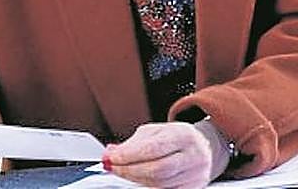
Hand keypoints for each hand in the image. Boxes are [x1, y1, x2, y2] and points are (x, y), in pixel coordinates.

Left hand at [104, 120, 228, 188]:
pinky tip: (137, 180)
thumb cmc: (174, 137)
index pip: (153, 148)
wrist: (204, 147)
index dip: (129, 155)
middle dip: (130, 170)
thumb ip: (132, 143)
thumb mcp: (154, 132)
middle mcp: (193, 156)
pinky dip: (148, 186)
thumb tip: (110, 154)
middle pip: (157, 170)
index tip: (112, 158)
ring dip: (136, 180)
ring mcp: (196, 175)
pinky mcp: (194, 188)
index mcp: (183, 135)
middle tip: (112, 167)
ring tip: (121, 172)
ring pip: (161, 184)